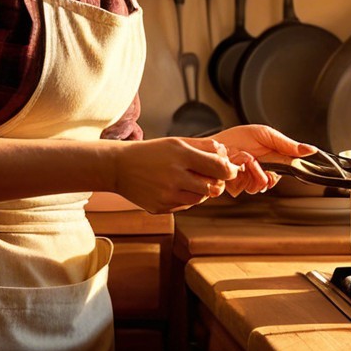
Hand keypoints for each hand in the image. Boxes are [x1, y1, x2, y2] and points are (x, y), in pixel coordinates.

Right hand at [114, 136, 240, 212]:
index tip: (231, 169)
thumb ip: (204, 147)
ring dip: (202, 191)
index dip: (230, 170)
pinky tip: (177, 187)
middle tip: (214, 177)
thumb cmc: (151, 152)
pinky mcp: (161, 208)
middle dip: (218, 182)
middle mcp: (175, 177)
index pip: (219, 168)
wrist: (119, 167)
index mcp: (181, 156)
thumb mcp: (177, 142)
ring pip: (200, 199)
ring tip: (192, 180)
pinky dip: (187, 197)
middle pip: (213, 187)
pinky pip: (185, 205)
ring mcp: (167, 195)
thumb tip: (226, 154)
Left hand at [209, 124, 316, 195]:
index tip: (281, 164)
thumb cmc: (238, 137)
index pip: (289, 168)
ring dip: (251, 174)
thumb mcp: (266, 135)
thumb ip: (288, 144)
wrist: (213, 145)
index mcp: (273, 158)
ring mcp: (250, 180)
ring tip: (242, 162)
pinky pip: (245, 189)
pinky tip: (235, 169)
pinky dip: (240, 179)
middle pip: (272, 180)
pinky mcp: (238, 187)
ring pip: (259, 186)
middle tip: (256, 161)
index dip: (288, 169)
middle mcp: (263, 171)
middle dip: (266, 172)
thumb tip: (311, 150)